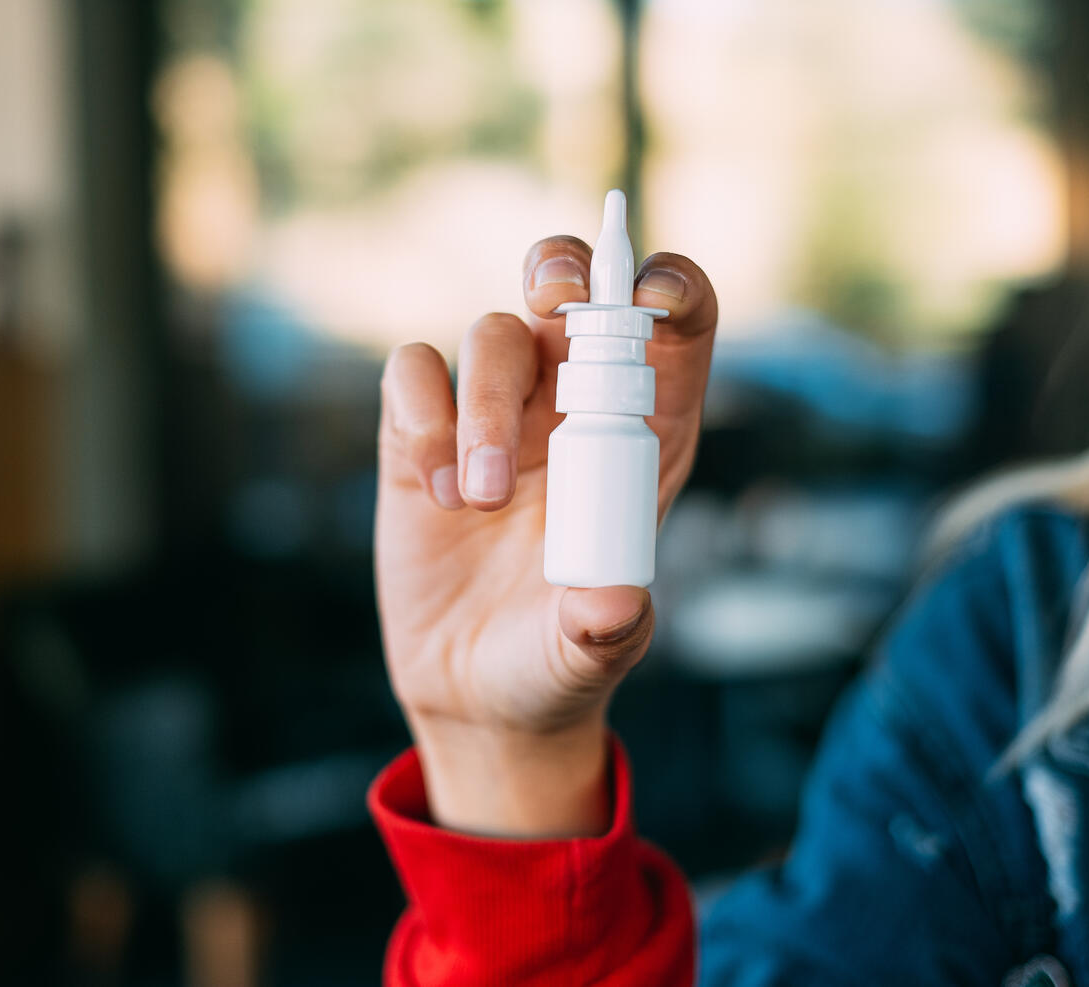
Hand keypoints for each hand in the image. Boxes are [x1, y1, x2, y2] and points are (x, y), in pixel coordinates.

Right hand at [375, 235, 716, 836]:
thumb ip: (605, 628)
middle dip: (562, 269)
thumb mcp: (590, 654)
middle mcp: (568, 407)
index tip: (654, 300)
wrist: (477, 693)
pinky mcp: (419, 436)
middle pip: (572, 289)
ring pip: (490, 333)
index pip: (675, 332)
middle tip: (551, 301)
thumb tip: (611, 603)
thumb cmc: (557, 661)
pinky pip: (413, 372)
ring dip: (485, 402)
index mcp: (640, 436)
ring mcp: (492, 413)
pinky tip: (437, 492)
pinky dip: (422, 415)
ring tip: (482, 499)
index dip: (673, 291)